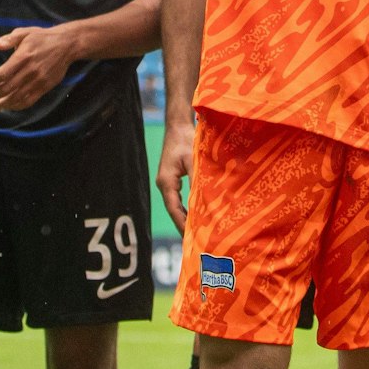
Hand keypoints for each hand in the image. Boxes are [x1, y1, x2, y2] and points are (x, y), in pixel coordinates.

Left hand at [0, 24, 79, 114]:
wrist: (67, 44)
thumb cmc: (43, 37)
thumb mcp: (25, 32)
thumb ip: (8, 39)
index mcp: (23, 56)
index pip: (2, 74)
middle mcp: (30, 70)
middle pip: (7, 88)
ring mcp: (38, 80)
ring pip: (17, 97)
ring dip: (1, 105)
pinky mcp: (45, 87)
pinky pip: (29, 100)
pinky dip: (17, 106)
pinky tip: (8, 108)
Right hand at [156, 115, 194, 233]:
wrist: (178, 126)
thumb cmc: (185, 140)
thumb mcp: (193, 159)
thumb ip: (197, 178)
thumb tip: (203, 198)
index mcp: (166, 182)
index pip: (174, 209)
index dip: (182, 224)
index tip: (190, 237)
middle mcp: (165, 185)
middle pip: (174, 210)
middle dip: (184, 225)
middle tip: (195, 242)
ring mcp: (168, 183)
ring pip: (176, 206)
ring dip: (186, 218)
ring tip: (197, 234)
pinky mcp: (173, 180)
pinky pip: (179, 199)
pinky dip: (188, 208)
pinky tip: (197, 215)